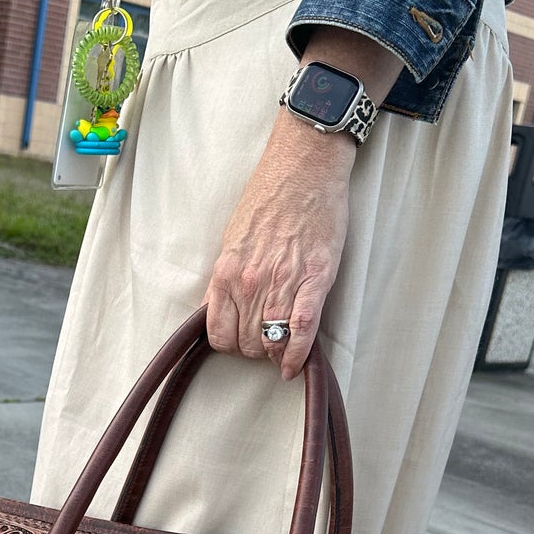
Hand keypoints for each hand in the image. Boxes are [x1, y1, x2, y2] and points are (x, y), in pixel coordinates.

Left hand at [205, 26, 404, 379]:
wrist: (303, 168)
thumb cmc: (268, 197)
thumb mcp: (233, 239)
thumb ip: (227, 276)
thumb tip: (220, 307)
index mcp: (226, 272)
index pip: (218, 333)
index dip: (229, 344)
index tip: (239, 341)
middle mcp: (250, 282)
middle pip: (246, 343)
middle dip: (254, 350)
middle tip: (264, 344)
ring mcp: (282, 282)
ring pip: (271, 342)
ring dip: (275, 354)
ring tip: (281, 353)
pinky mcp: (314, 278)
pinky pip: (302, 330)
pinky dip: (298, 353)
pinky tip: (294, 365)